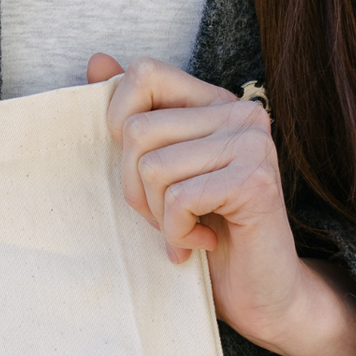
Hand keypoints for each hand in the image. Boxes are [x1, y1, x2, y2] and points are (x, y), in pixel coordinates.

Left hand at [89, 53, 355, 355]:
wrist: (260, 295)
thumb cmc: (205, 234)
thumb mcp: (156, 174)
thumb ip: (130, 116)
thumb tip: (95, 60)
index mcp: (215, 103)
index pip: (144, 74)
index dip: (120, 123)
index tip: (142, 171)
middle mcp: (241, 112)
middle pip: (136, 131)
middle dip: (135, 188)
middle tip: (167, 217)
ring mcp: (253, 143)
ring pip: (152, 167)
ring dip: (157, 215)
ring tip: (186, 230)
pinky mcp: (255, 181)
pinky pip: (178, 198)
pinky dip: (177, 232)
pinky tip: (201, 242)